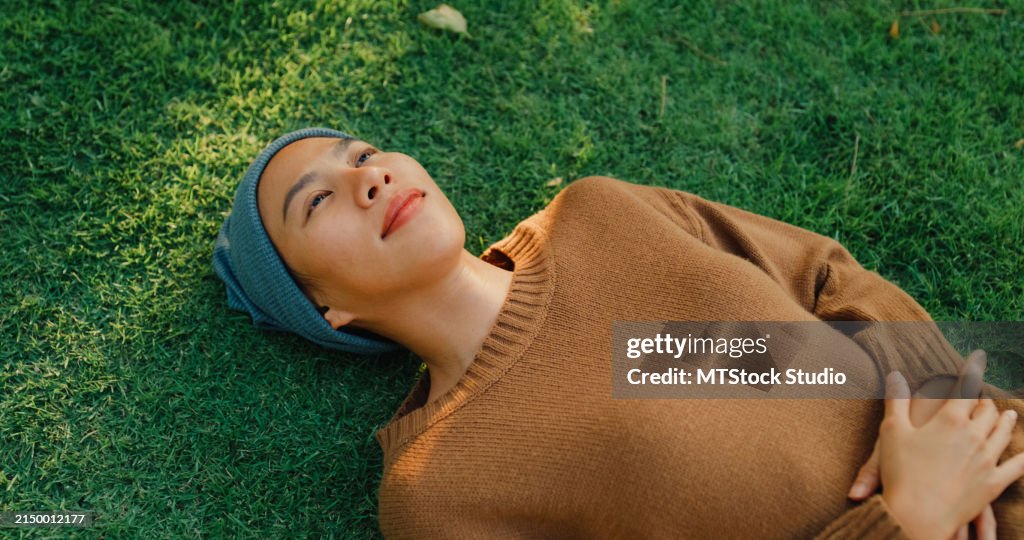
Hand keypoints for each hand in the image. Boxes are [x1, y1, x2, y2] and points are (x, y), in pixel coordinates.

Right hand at [877, 371, 1022, 538]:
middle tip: (985, 395)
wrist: (918, 515)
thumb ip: (896, 400)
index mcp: (950, 420)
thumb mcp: (892, 432)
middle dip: (986, 400)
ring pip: (1003, 434)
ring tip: (1009, 415)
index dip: (972, 370)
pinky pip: (1016, 467)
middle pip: (987, 411)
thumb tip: (896, 374)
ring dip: (1006, 422)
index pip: (966, 387)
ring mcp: (987, 460)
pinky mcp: (993, 483)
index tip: (979, 356)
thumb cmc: (901, 473)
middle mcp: (974, 436)